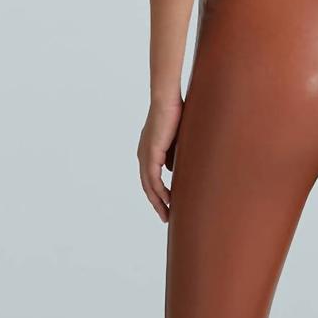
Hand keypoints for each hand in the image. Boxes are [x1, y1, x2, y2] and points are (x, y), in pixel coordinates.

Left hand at [137, 97, 182, 221]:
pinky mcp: (151, 154)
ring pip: (149, 186)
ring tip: (167, 214)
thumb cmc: (174, 114)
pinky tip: (168, 201)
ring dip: (158, 202)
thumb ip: (172, 155)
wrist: (167, 100)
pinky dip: (160, 192)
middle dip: (157, 203)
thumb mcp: (175, 140)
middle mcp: (143, 155)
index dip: (158, 194)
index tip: (167, 206)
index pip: (151, 178)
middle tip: (166, 217)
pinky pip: (153, 179)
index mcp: (148, 151)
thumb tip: (172, 170)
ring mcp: (145, 155)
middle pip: (148, 186)